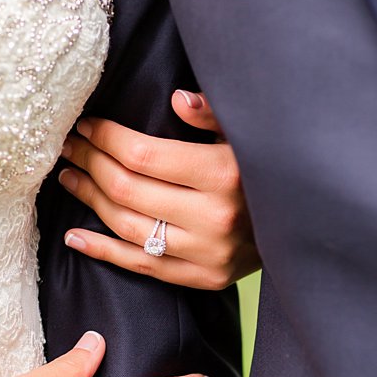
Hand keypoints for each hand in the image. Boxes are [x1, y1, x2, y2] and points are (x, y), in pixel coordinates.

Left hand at [58, 90, 259, 288]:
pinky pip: (141, 267)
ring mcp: (207, 253)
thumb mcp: (250, 133)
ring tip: (69, 178)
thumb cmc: (270, 169)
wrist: (308, 224)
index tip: (87, 126)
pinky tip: (74, 237)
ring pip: (128, 227)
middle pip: (128, 189)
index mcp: (224, 174)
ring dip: (90, 200)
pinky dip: (102, 251)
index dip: (106, 139)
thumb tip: (178, 98)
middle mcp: (213, 217)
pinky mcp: (204, 278)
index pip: (143, 155)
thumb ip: (214, 115)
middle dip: (90, 163)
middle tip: (69, 147)